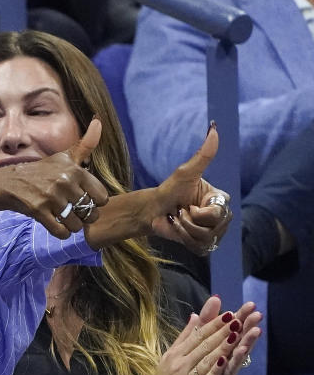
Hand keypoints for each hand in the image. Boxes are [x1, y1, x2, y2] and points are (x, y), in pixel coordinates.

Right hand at [0, 118, 108, 237]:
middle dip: (84, 216)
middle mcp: (64, 182)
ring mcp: (51, 197)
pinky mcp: (39, 211)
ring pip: (77, 224)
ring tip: (65, 219)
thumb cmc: (42, 171)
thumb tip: (99, 121)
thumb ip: (85, 144)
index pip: (102, 197)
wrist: (9, 183)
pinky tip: (56, 225)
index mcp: (74, 170)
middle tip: (74, 212)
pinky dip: (61, 233)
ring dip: (72, 226)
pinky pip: (61, 232)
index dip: (94, 202)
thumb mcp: (64, 157)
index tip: (83, 199)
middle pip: (90, 212)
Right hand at [133, 295, 259, 374]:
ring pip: (205, 360)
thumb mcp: (170, 359)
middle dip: (221, 331)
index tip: (229, 313)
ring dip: (221, 346)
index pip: (197, 336)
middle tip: (238, 318)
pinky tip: (225, 361)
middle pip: (203, 345)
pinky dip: (214, 370)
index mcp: (174, 354)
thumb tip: (195, 316)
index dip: (214, 325)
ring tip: (236, 334)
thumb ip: (184, 338)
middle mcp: (178, 364)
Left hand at [151, 126, 229, 252]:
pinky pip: (200, 247)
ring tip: (178, 219)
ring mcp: (214, 231)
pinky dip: (185, 239)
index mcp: (221, 198)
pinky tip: (178, 230)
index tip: (189, 204)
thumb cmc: (169, 190)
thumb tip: (214, 127)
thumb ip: (204, 153)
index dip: (201, 212)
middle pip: (214, 227)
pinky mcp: (204, 245)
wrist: (152, 211)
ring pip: (206, 238)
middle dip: (190, 221)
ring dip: (185, 229)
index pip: (220, 212)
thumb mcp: (186, 172)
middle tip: (180, 211)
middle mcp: (222, 216)